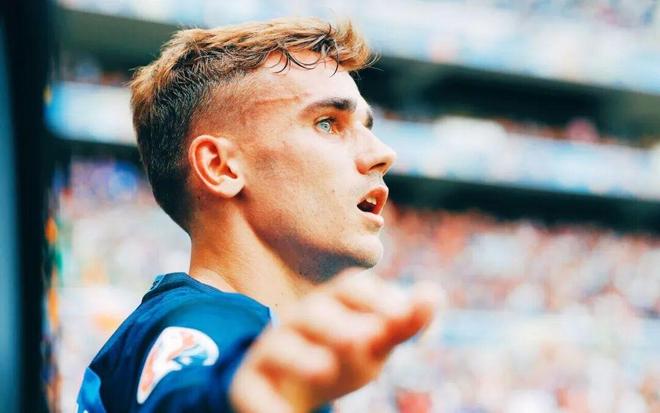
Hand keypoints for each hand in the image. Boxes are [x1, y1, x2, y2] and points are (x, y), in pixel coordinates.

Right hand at [229, 271, 437, 412]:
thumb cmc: (339, 357)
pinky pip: (253, 389)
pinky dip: (268, 404)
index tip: (400, 316)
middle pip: (314, 311)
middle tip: (364, 339)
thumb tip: (433, 293)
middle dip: (337, 323)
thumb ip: (402, 322)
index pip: (349, 288)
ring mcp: (271, 350)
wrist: (288, 387)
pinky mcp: (248, 383)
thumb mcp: (373, 343)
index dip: (374, 297)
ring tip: (324, 371)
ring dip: (302, 357)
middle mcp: (298, 320)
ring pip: (279, 346)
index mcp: (331, 304)